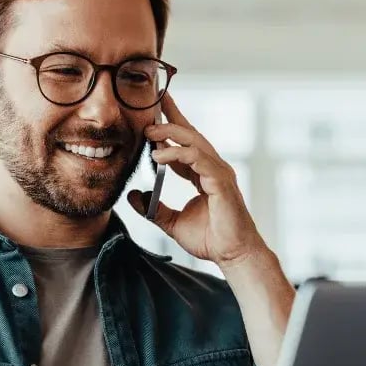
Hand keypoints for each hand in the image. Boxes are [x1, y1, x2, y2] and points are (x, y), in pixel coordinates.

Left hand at [126, 93, 267, 268]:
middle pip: (190, 134)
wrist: (232, 255)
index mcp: (202, 174)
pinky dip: (178, 154)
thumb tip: (133, 196)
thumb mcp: (171, 222)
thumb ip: (153, 208)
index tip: (154, 111)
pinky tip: (159, 156)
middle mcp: (212, 168)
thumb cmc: (210, 239)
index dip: (170, 126)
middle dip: (171, 118)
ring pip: (194, 142)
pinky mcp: (221, 182)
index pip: (185, 143)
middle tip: (148, 112)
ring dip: (170, 133)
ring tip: (149, 133)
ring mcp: (219, 173)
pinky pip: (198, 159)